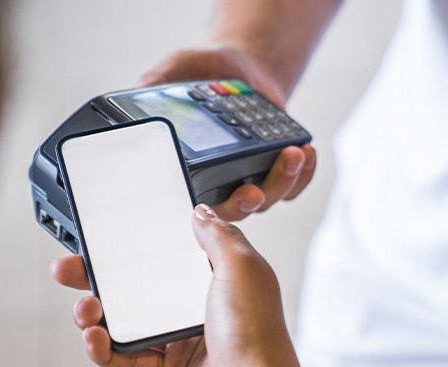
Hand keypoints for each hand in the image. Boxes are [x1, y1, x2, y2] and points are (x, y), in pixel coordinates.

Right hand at [51, 205, 325, 366]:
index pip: (161, 258)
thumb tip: (200, 212)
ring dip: (94, 315)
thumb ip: (218, 235)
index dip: (131, 248)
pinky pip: (123, 358)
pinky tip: (94, 338)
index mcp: (209, 281)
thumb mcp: (242, 266)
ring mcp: (175, 342)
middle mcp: (190, 310)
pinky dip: (102, 349)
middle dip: (95, 279)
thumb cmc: (255, 330)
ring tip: (84, 309)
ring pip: (122, 324)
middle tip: (69, 269)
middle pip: (133, 289)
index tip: (105, 240)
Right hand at [140, 46, 316, 220]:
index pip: (194, 204)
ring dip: (282, 182)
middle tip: (253, 190)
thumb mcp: (179, 70)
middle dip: (246, 203)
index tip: (205, 208)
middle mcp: (222, 182)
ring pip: (268, 199)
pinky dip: (303, 175)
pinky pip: (293, 187)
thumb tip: (140, 88)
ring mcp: (252, 180)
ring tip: (293, 154)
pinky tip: (307, 154)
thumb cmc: (208, 74)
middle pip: (236, 210)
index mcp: (194, 170)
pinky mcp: (278, 173)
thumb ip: (159, 80)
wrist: (243, 70)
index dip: (201, 216)